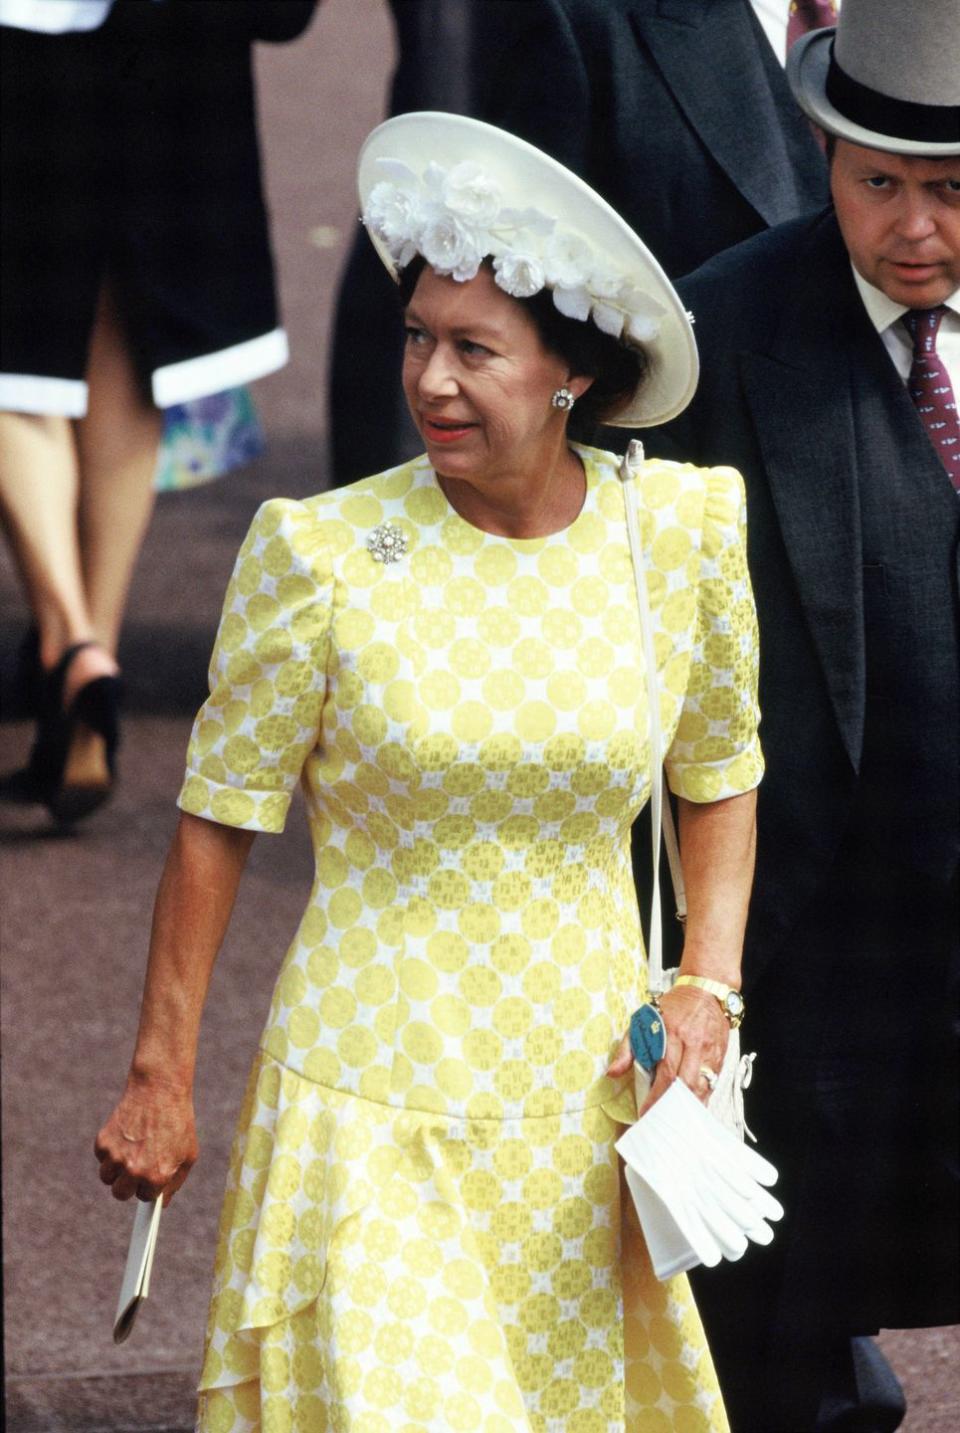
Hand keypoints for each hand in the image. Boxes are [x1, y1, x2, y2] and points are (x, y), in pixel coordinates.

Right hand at [95, 1075, 197, 1204]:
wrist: (159, 1090)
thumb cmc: (177, 1122)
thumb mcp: (187, 1154)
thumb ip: (175, 1182)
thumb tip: (162, 1203)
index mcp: (157, 1176)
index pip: (145, 1197)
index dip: (149, 1186)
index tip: (149, 1180)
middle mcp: (134, 1170)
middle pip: (120, 1194)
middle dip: (128, 1184)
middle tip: (136, 1169)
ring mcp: (116, 1157)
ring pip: (107, 1178)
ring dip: (116, 1169)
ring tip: (130, 1150)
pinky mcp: (103, 1142)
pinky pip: (101, 1158)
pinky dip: (110, 1150)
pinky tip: (125, 1135)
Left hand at [606, 985, 728, 1114]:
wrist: (706, 991)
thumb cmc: (674, 1006)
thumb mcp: (644, 1019)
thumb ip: (628, 1047)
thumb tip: (612, 1072)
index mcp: (672, 1033)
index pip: (665, 1072)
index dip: (656, 1096)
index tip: (645, 1113)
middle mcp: (693, 1044)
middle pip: (685, 1084)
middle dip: (671, 1106)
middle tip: (659, 1121)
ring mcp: (709, 1052)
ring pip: (701, 1087)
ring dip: (688, 1107)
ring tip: (674, 1121)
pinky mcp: (720, 1057)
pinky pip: (712, 1084)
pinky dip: (702, 1099)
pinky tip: (691, 1109)